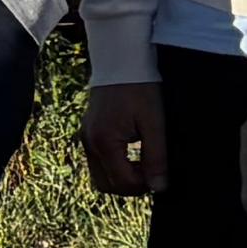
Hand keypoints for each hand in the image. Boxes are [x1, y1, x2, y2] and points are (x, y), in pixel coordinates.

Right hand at [83, 81, 166, 195]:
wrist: (121, 60)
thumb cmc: (140, 88)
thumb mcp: (155, 123)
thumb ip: (156, 157)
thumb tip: (159, 187)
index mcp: (105, 141)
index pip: (123, 183)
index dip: (145, 185)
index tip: (161, 173)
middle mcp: (89, 142)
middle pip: (106, 186)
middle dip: (131, 186)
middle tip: (152, 172)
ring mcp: (85, 137)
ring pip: (100, 176)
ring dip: (121, 177)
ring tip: (143, 162)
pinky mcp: (87, 132)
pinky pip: (98, 161)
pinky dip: (114, 165)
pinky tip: (132, 151)